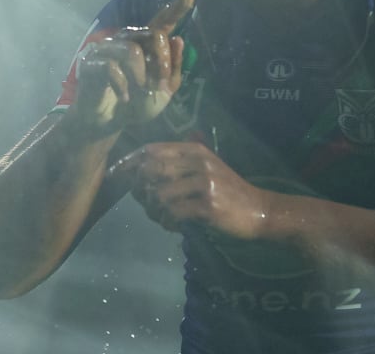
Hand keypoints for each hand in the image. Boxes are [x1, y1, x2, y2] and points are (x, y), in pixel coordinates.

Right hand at [67, 0, 194, 134]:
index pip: (163, 23)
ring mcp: (108, 48)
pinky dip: (122, 86)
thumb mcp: (164, 91)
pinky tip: (124, 97)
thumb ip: (173, 68)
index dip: (176, 9)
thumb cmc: (138, 105)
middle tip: (161, 84)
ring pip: (132, 51)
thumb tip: (178, 39)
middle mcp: (128, 40)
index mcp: (147, 45)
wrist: (109, 123)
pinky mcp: (91, 61)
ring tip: (140, 91)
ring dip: (141, 75)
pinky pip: (111, 67)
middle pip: (153, 35)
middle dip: (163, 62)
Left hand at [108, 141, 271, 239]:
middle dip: (140, 190)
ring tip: (164, 218)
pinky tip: (174, 225)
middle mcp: (198, 161)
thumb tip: (138, 172)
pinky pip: (172, 213)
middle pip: (150, 170)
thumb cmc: (229, 192)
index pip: (151, 149)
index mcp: (195, 150)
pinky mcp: (207, 205)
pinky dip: (167, 222)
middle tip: (147, 204)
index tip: (115, 175)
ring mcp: (203, 183)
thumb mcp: (207, 169)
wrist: (259, 211)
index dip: (128, 161)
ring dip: (154, 211)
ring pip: (158, 195)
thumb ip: (178, 166)